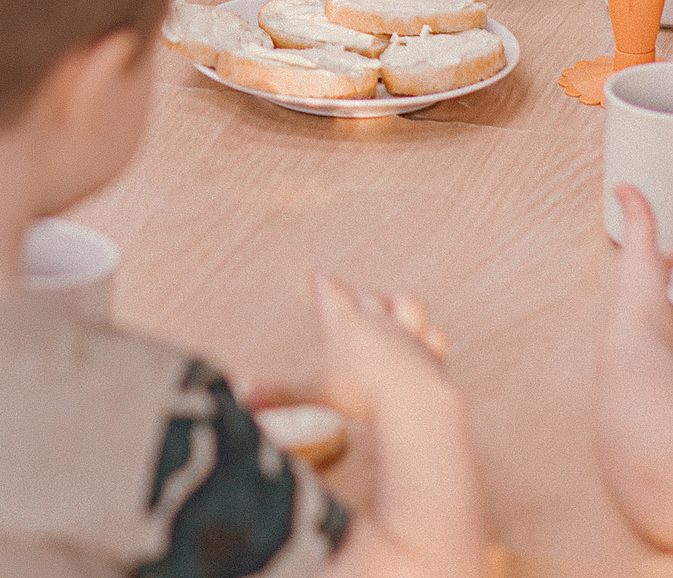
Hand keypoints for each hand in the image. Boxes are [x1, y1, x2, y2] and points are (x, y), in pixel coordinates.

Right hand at [245, 272, 454, 426]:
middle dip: (358, 296)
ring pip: (405, 305)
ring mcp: (408, 333)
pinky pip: (433, 335)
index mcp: (345, 323)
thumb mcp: (313, 392)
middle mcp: (378, 321)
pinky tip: (427, 339)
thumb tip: (240, 400)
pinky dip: (429, 337)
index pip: (330, 292)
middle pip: (366, 296)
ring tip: (393, 306)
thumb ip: (277, 394)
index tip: (318, 273)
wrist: (413, 398)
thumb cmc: (360, 392)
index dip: (323, 283)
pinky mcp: (431, 352)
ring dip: (397, 305)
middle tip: (351, 296)